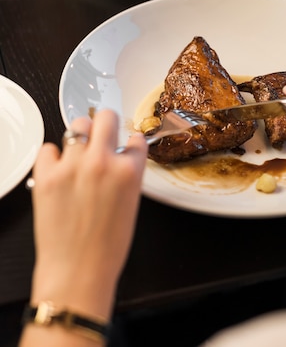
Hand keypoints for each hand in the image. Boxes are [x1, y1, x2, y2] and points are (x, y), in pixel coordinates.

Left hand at [29, 110, 147, 320]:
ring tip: (78, 152)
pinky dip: (53, 155)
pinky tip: (58, 168)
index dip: (131, 143)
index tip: (126, 145)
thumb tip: (120, 157)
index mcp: (129, 171)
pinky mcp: (46, 176)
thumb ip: (127, 175)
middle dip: (107, 125)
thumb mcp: (131, 204)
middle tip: (102, 135)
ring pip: (77, 125)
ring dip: (81, 136)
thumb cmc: (108, 246)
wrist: (78, 271)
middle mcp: (102, 162)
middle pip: (106, 118)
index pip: (136, 139)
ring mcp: (72, 167)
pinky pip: (48, 148)